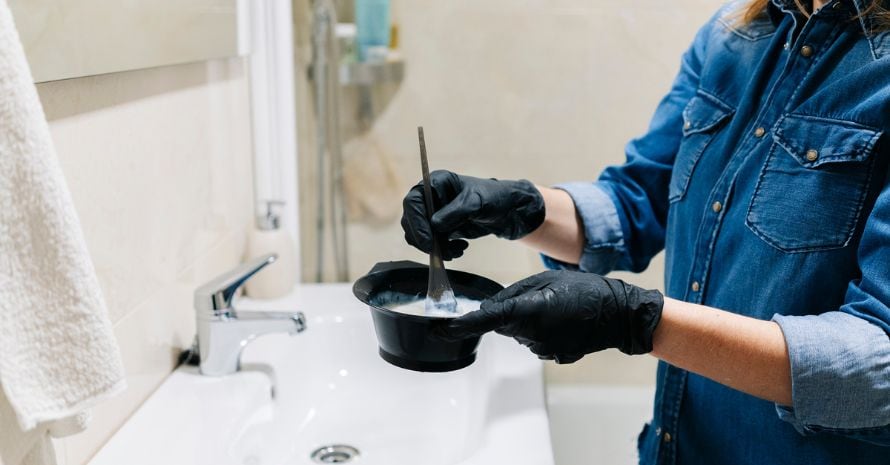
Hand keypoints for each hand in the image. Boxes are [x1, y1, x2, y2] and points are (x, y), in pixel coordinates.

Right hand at [400, 170, 544, 259]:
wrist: (506, 211)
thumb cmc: (493, 198)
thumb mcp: (476, 203)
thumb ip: (456, 212)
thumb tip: (435, 225)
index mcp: (435, 183)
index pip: (413, 202)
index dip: (416, 222)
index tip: (428, 240)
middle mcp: (430, 197)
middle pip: (411, 221)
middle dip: (425, 239)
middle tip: (441, 251)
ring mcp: (433, 214)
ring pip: (419, 236)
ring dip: (435, 248)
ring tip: (456, 251)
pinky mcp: (439, 228)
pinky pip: (431, 244)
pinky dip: (442, 251)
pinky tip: (460, 249)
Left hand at [438, 270, 663, 362]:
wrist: (620, 315)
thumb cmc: (586, 290)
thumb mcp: (546, 279)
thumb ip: (513, 293)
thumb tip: (489, 307)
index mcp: (530, 310)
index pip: (486, 320)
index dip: (460, 327)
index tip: (440, 331)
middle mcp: (533, 334)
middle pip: (503, 324)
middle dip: (508, 312)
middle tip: (537, 297)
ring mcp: (543, 349)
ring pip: (519, 333)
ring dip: (526, 321)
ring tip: (556, 307)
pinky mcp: (553, 356)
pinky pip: (535, 341)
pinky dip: (541, 331)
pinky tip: (562, 321)